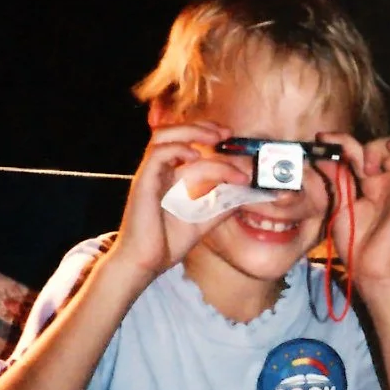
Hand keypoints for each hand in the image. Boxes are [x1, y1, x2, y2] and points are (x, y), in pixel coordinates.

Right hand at [111, 122, 249, 279]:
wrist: (146, 262)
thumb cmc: (168, 242)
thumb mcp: (204, 220)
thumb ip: (222, 205)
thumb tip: (245, 192)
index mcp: (170, 175)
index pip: (187, 143)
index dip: (209, 135)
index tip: (231, 139)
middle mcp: (159, 171)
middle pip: (174, 132)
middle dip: (202, 127)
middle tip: (226, 134)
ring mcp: (150, 175)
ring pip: (164, 136)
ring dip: (191, 132)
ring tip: (214, 138)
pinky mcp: (144, 183)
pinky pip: (157, 155)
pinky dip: (177, 150)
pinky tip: (195, 156)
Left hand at [318, 133, 389, 288]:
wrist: (366, 267)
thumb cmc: (353, 241)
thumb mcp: (338, 204)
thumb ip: (337, 178)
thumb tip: (325, 153)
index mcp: (371, 181)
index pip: (361, 150)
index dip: (342, 140)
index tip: (321, 138)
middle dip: (376, 146)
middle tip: (362, 167)